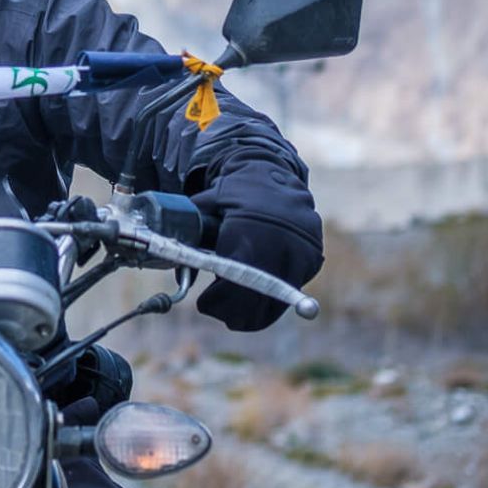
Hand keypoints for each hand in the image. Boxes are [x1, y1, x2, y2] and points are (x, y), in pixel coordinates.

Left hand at [192, 155, 322, 331]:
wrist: (276, 174)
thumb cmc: (235, 192)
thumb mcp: (206, 206)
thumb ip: (189, 234)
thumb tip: (175, 267)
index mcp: (249, 232)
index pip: (236, 282)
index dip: (218, 300)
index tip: (204, 304)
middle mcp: (279, 246)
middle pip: (256, 299)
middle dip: (231, 311)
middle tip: (213, 308)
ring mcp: (300, 254)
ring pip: (275, 302)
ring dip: (251, 312)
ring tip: (230, 309)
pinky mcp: (312, 261)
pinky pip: (290, 292)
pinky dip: (270, 303)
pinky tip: (252, 301)